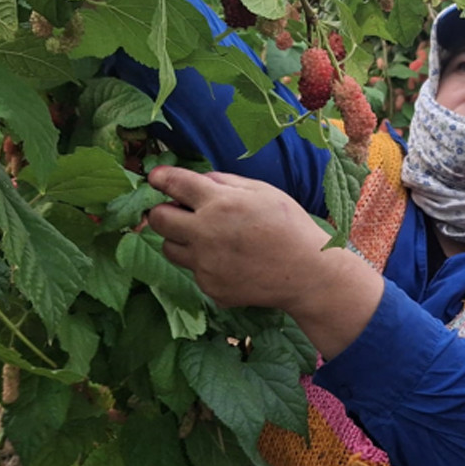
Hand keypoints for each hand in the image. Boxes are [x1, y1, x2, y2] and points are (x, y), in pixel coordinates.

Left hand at [147, 166, 384, 357]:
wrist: (307, 274)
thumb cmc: (290, 227)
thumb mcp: (263, 191)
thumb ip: (226, 182)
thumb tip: (198, 180)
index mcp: (220, 203)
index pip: (174, 184)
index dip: (160, 177)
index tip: (156, 178)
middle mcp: (205, 233)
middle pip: (157, 219)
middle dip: (162, 210)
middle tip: (178, 211)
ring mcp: (205, 264)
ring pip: (168, 248)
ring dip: (180, 239)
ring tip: (207, 238)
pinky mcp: (210, 288)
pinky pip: (194, 271)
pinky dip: (204, 264)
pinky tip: (230, 262)